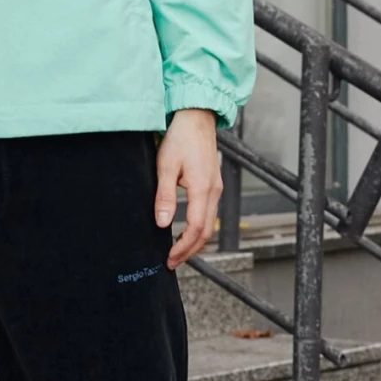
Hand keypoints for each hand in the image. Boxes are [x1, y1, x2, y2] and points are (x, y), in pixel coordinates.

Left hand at [155, 109, 221, 268]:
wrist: (196, 117)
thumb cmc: (180, 138)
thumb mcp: (165, 166)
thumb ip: (164, 196)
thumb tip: (163, 223)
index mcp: (203, 188)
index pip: (195, 228)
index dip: (182, 247)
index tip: (169, 258)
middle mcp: (214, 191)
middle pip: (205, 232)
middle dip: (190, 251)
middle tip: (172, 262)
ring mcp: (216, 188)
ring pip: (209, 224)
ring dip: (195, 241)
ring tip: (178, 252)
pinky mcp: (214, 184)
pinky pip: (209, 213)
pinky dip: (199, 228)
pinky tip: (187, 231)